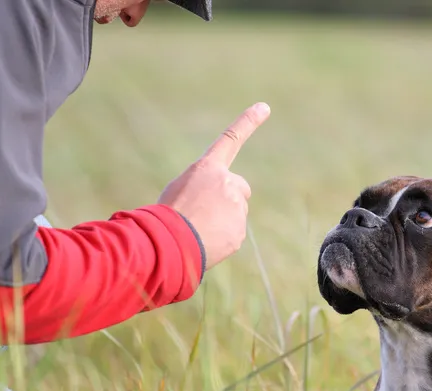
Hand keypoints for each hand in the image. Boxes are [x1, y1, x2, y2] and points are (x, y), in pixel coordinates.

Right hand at [158, 102, 270, 269]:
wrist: (169, 241)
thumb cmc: (166, 214)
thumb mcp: (179, 190)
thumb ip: (204, 188)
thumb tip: (217, 206)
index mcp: (207, 169)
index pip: (230, 140)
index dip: (248, 122)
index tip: (264, 107)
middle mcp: (227, 182)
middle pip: (239, 188)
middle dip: (230, 198)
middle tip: (207, 211)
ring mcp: (236, 207)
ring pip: (236, 213)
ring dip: (222, 220)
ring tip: (199, 228)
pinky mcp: (239, 230)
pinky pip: (233, 232)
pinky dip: (222, 237)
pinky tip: (205, 240)